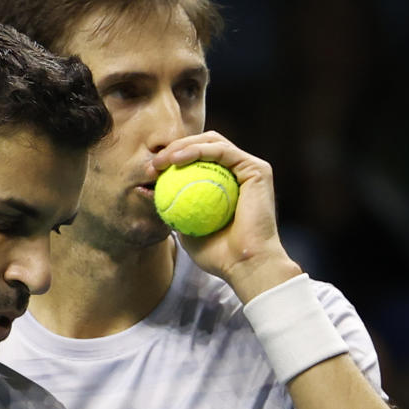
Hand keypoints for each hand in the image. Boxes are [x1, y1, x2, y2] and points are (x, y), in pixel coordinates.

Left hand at [150, 131, 301, 301]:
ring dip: (183, 146)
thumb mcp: (187, 231)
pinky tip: (177, 159)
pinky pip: (222, 151)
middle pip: (205, 146)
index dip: (174, 160)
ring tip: (162, 160)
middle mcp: (241, 173)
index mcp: (228, 184)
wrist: (245, 265)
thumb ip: (177, 211)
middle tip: (154, 164)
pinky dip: (198, 150)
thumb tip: (154, 196)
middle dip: (176, 149)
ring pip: (212, 143)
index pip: (198, 161)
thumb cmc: (219, 256)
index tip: (151, 172)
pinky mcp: (257, 169)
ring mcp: (250, 169)